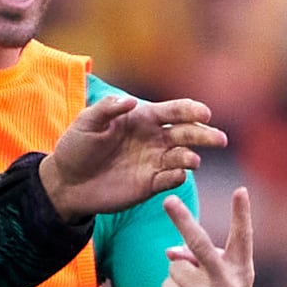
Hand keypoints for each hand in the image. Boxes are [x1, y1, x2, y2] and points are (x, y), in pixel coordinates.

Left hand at [41, 96, 222, 218]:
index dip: (191, 110)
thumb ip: (107, 109)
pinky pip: (170, 180)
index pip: (174, 111)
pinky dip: (177, 178)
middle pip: (187, 133)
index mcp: (143, 118)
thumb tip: (131, 102)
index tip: (204, 113)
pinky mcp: (150, 185)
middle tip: (219, 139)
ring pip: (182, 157)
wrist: (67, 182)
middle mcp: (154, 138)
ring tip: (192, 161)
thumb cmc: (76, 146)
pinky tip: (178, 176)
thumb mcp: (86, 122)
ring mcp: (154, 162)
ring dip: (190, 158)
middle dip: (204, 135)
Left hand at [159, 187, 256, 286]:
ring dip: (178, 275)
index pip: (242, 237)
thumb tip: (170, 250)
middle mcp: (228, 283)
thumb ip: (201, 258)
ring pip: (175, 266)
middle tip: (167, 200)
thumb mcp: (223, 278)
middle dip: (183, 220)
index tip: (240, 191)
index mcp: (241, 270)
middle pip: (199, 244)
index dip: (242, 214)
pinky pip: (167, 286)